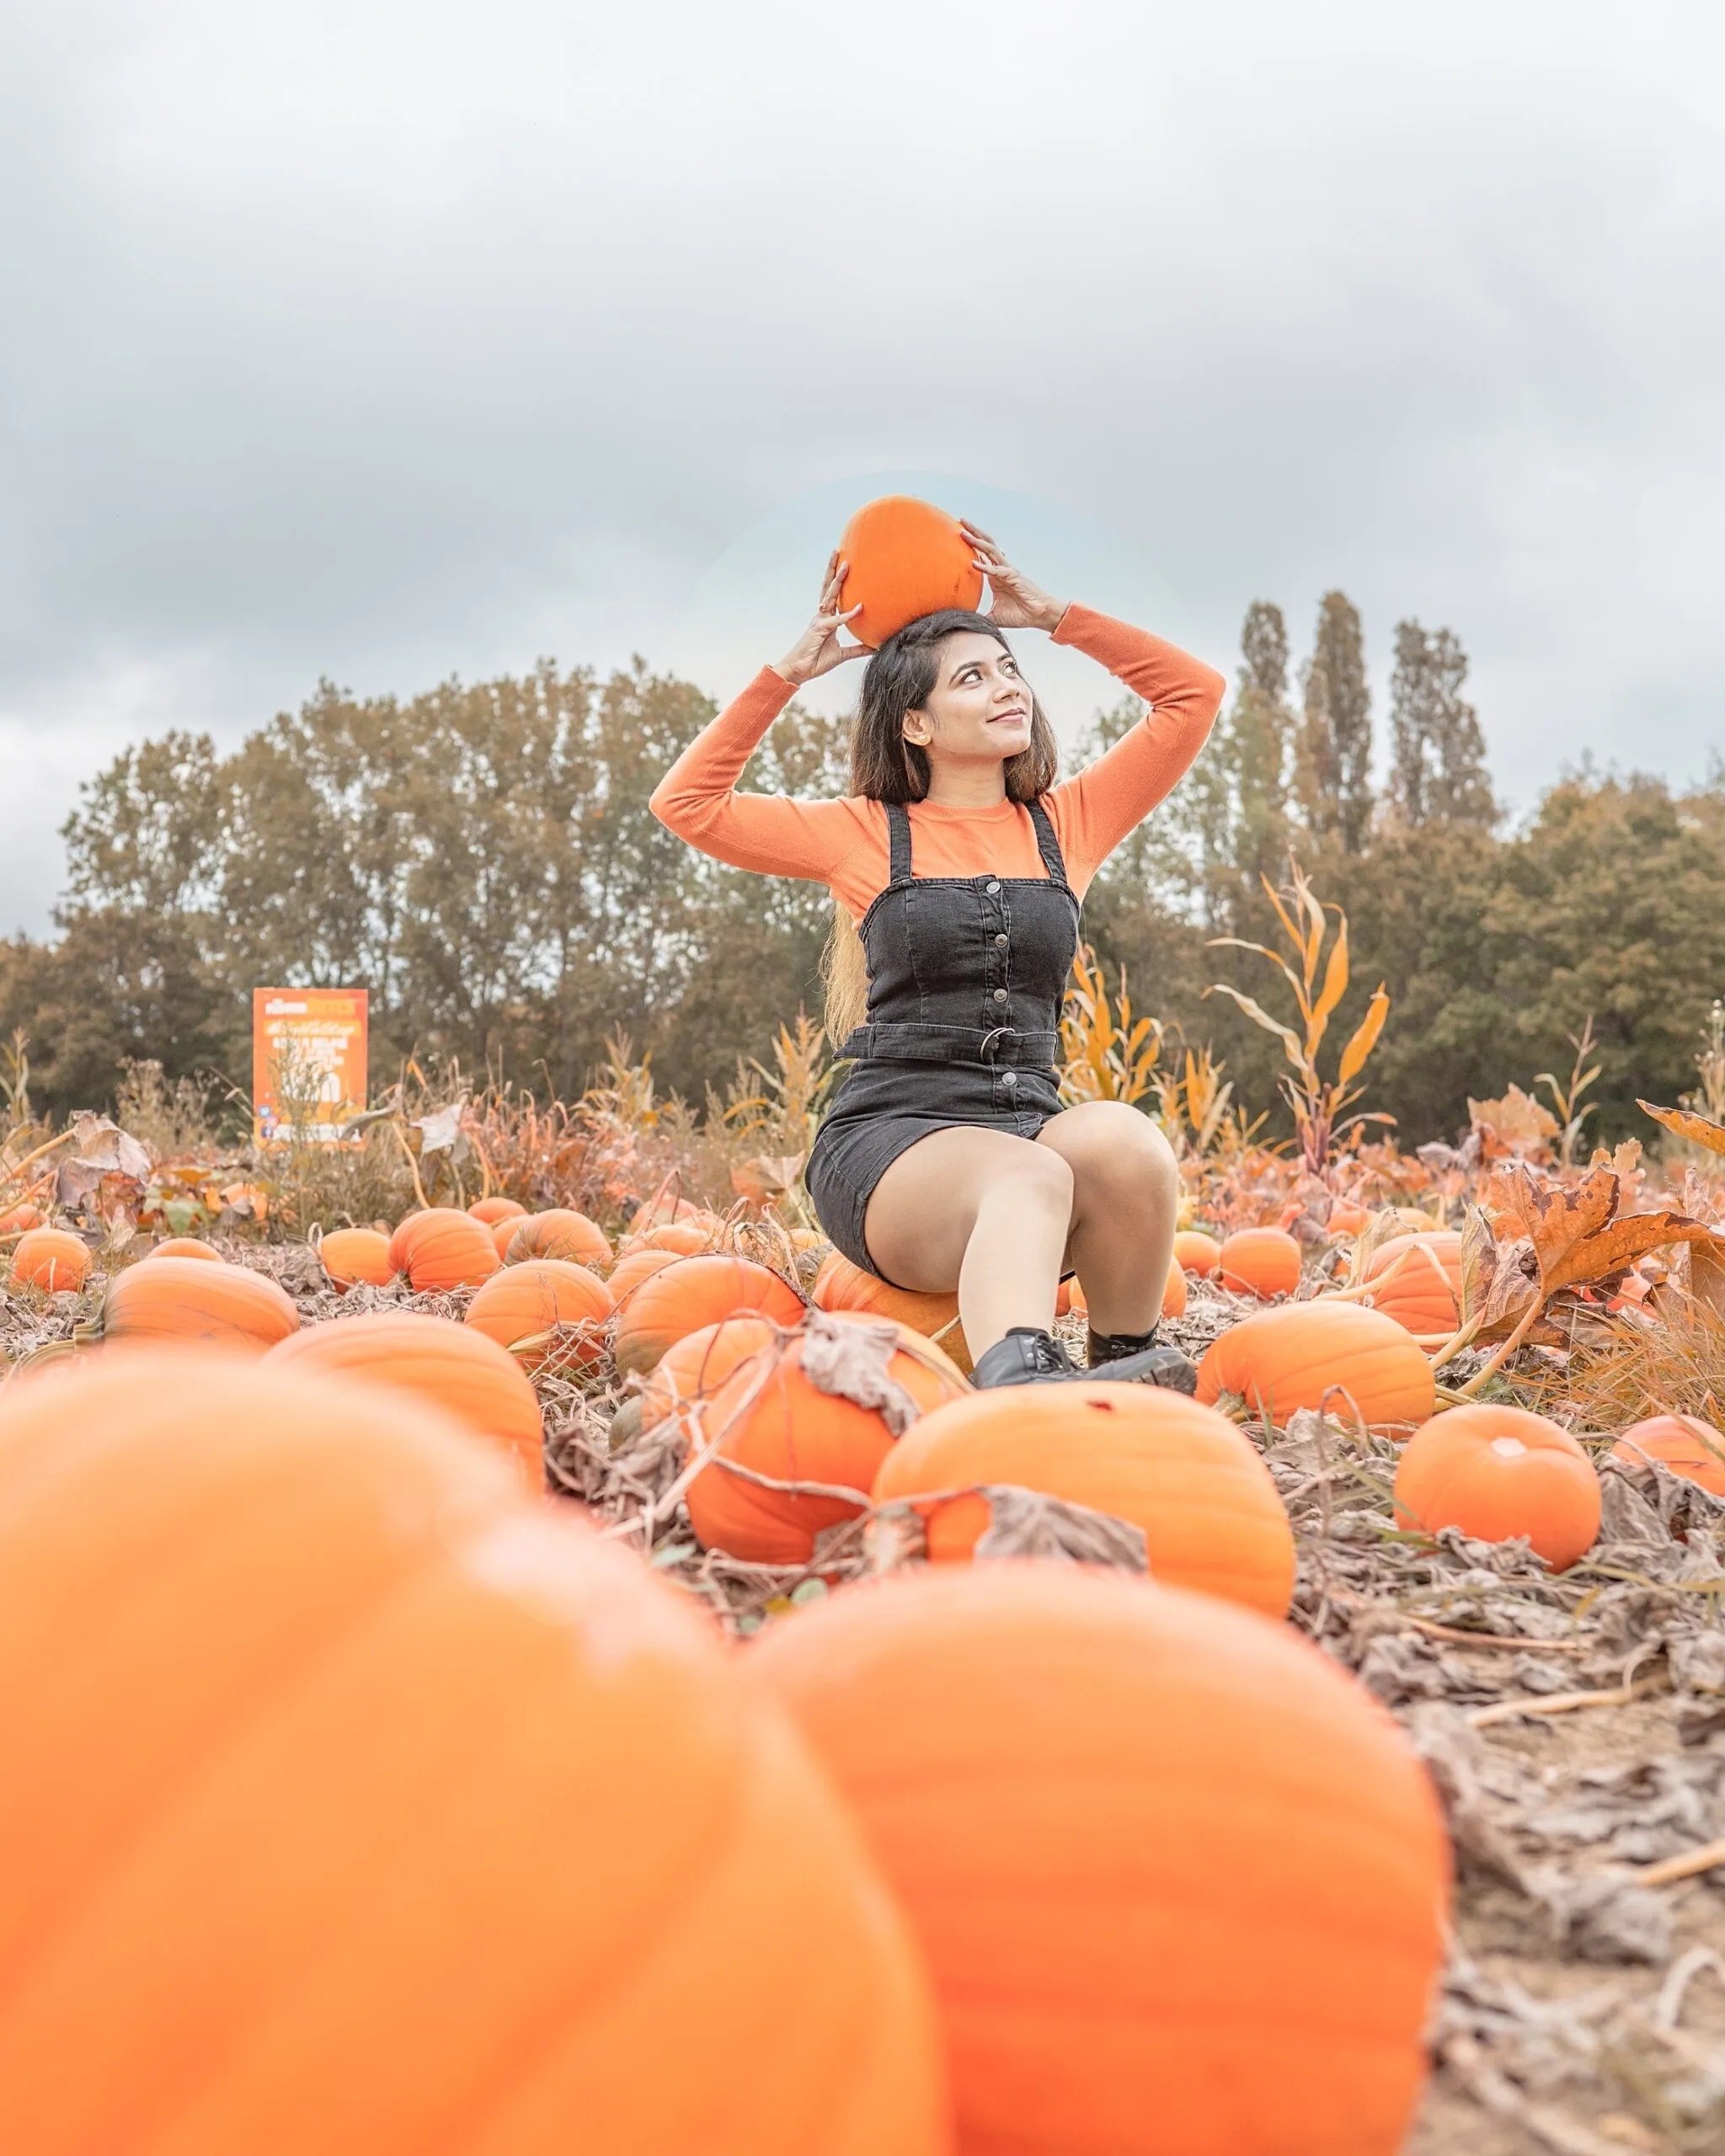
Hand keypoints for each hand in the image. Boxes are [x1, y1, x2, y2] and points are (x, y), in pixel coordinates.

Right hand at [775, 552, 868, 685]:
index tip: (845, 566)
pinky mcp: (819, 630)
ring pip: (829, 596)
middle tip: (840, 552)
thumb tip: (874, 647)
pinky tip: (859, 608)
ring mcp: (819, 621)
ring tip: (845, 564)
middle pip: (828, 589)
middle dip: (834, 571)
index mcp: (826, 619)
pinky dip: (848, 615)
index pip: (833, 596)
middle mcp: (821, 616)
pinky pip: (836, 620)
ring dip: (837, 580)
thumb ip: (858, 649)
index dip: (838, 581)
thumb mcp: (842, 654)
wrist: (799, 672)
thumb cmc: (816, 661)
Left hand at [962, 521, 1065, 632]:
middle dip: (973, 533)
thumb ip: (980, 617)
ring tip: (963, 532)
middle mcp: (1001, 569)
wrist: (1039, 616)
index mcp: (995, 576)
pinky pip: (997, 570)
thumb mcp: (994, 616)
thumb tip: (965, 624)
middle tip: (960, 521)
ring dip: (976, 541)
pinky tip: (974, 563)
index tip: (959, 534)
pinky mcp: (1013, 577)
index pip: (981, 555)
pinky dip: (985, 567)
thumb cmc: (1020, 614)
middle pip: (986, 546)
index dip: (971, 545)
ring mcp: (1007, 571)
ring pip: (990, 551)